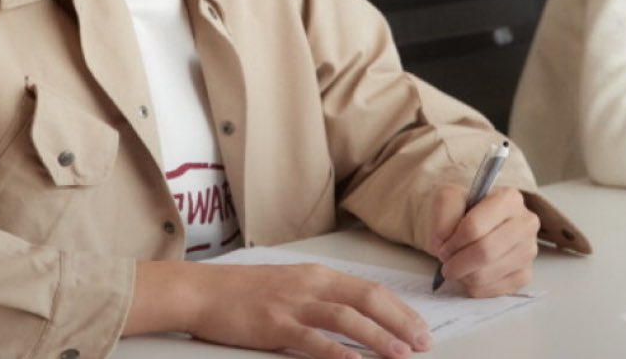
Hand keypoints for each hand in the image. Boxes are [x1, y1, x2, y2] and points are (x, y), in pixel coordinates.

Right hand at [126, 260, 432, 358]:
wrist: (203, 291)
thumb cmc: (243, 292)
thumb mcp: (289, 287)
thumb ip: (320, 299)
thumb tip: (357, 319)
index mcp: (316, 275)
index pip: (370, 289)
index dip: (399, 310)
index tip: (419, 328)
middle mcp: (310, 285)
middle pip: (367, 299)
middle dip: (399, 322)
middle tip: (422, 344)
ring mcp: (293, 304)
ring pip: (347, 317)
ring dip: (378, 336)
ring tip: (401, 354)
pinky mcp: (275, 325)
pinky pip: (313, 340)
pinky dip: (337, 352)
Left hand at [426, 184, 539, 296]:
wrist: (470, 223)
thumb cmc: (460, 210)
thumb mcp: (446, 199)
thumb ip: (444, 215)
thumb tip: (444, 242)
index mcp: (509, 199)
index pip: (475, 226)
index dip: (453, 241)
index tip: (442, 247)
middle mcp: (526, 224)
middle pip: (485, 252)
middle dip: (458, 263)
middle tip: (445, 264)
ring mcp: (528, 251)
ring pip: (489, 273)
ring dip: (464, 276)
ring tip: (456, 268)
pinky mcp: (525, 274)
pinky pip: (495, 290)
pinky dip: (475, 287)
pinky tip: (469, 275)